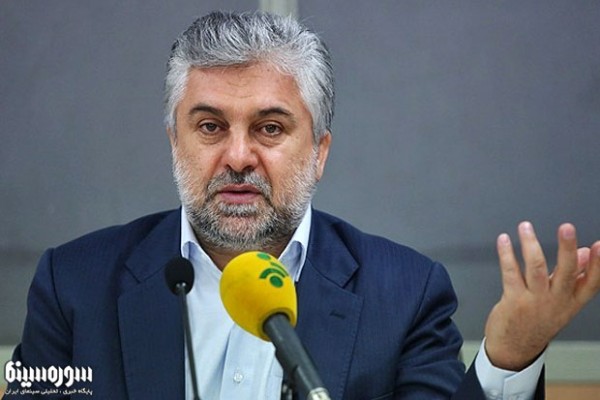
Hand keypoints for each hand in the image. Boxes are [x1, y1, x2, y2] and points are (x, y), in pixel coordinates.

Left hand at [484, 221, 599, 370]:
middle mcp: (556, 301)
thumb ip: (572, 277)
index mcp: (571, 302)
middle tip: (567, 227)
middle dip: (567, 248)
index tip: (599, 246)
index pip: (591, 283)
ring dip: (530, 244)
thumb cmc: (537, 322)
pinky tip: (504, 240)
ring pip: (536, 268)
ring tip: (525, 227)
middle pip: (566, 272)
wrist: (514, 349)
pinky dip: (507, 254)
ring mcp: (535, 301)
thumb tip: (584, 253)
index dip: (598, 265)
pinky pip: (511, 273)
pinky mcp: (514, 300)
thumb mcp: (561, 302)